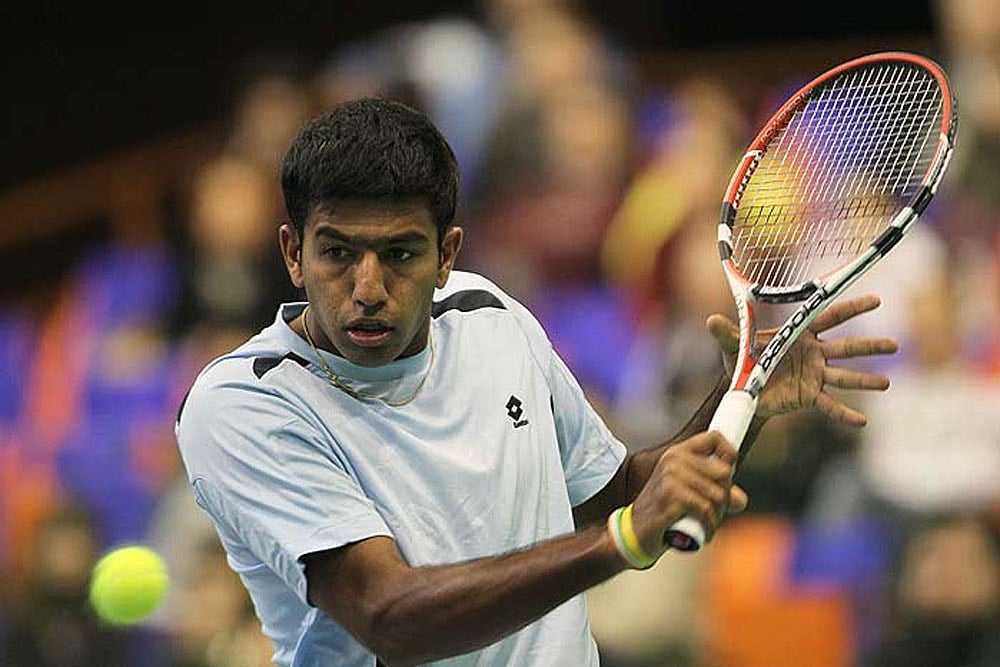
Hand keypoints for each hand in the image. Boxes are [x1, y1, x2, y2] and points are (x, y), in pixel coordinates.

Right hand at [630, 432, 747, 556]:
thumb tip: (740, 499)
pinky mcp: (671, 495)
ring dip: (716, 515)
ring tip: (705, 523)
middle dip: (724, 498)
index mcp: (678, 453)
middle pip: (723, 472)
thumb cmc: (663, 511)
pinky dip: (709, 525)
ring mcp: (671, 476)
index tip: (729, 474)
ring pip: (717, 495)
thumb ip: (714, 492)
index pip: (714, 437)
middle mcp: (674, 459)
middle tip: (713, 512)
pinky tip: (703, 532)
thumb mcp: (688, 495)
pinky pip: (706, 509)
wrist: (635, 531)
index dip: (730, 453)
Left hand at [709, 294, 897, 424]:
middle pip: (847, 347)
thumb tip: (710, 320)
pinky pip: (829, 406)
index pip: (830, 317)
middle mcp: (813, 353)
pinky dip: (845, 414)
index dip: (852, 308)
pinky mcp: (808, 397)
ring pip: (844, 377)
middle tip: (895, 345)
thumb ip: (726, 333)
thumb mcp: (733, 345)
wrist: (742, 388)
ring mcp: (814, 376)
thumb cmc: (742, 360)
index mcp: (800, 334)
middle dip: (870, 346)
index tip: (876, 300)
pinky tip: (862, 421)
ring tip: (886, 384)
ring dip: (865, 380)